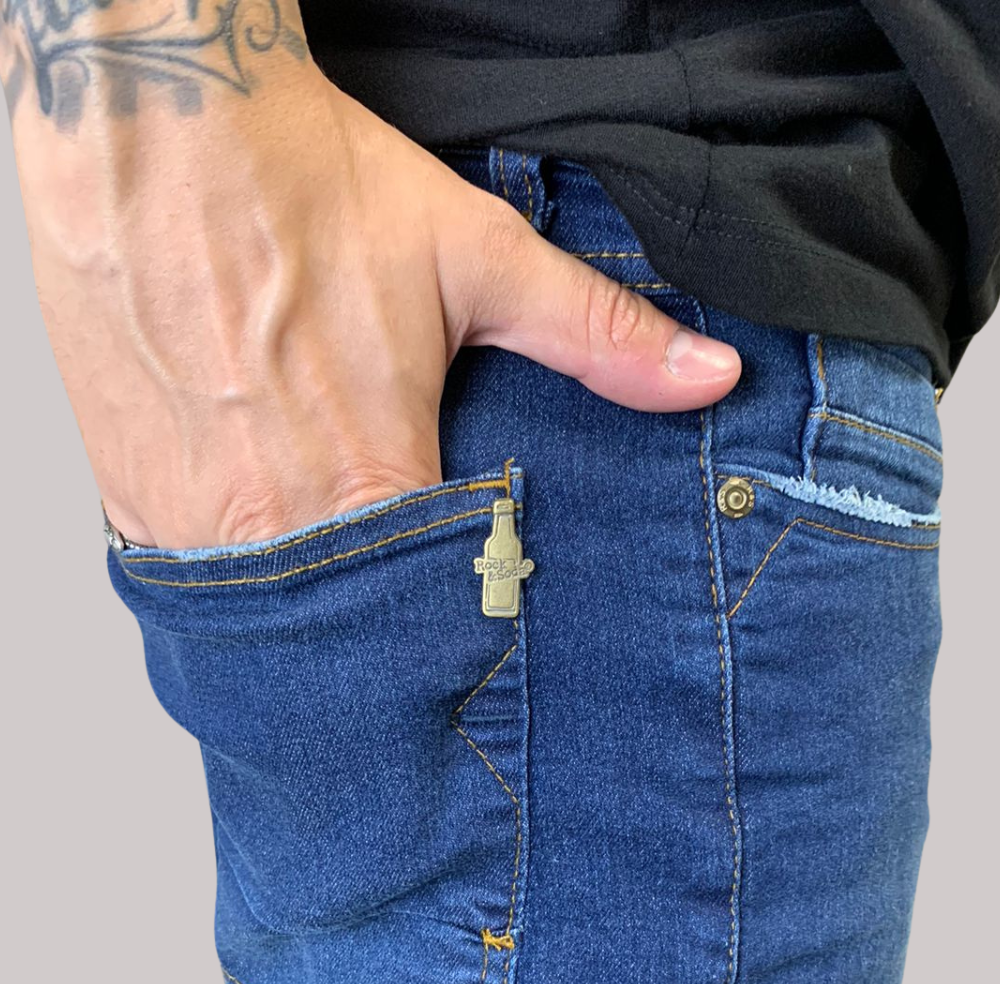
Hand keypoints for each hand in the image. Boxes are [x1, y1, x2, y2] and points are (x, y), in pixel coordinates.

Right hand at [6, 5, 740, 548]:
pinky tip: (253, 516)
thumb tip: (711, 376)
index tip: (470, 595)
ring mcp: (188, 519)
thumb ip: (595, 334)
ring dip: (304, 600)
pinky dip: (229, 567)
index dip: (457, 606)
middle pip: (346, 630)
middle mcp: (272, 522)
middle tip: (401, 594)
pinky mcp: (128, 499)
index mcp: (367, 482)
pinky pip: (190, 576)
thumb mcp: (475, 256)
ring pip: (262, 616)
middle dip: (381, 621)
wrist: (147, 121)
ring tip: (328, 548)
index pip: (432, 611)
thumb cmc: (310, 184)